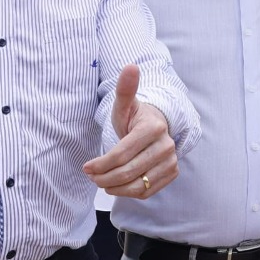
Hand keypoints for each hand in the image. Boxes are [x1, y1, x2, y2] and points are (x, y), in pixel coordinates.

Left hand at [84, 66, 178, 199]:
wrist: (157, 128)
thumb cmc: (135, 118)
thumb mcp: (125, 105)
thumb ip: (125, 89)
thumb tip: (130, 66)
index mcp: (153, 127)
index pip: (122, 154)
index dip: (101, 164)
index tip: (86, 167)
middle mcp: (166, 145)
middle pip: (128, 171)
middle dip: (104, 178)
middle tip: (92, 177)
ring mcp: (172, 161)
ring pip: (137, 185)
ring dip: (114, 188)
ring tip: (102, 182)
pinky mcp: (172, 173)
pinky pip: (146, 192)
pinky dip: (128, 192)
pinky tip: (117, 186)